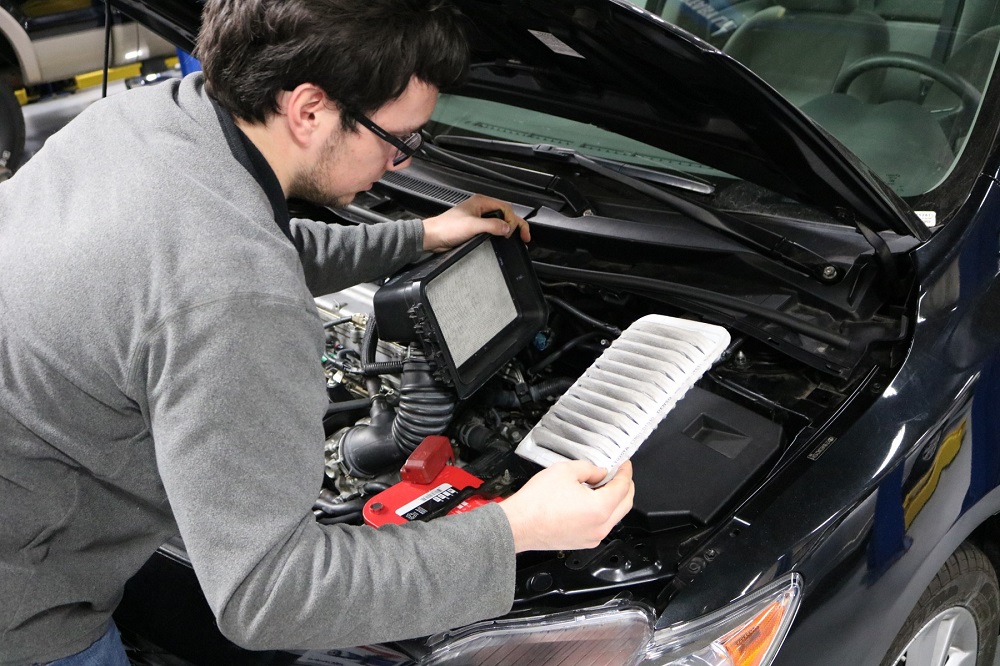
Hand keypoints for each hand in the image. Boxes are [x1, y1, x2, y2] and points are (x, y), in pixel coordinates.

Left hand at [422, 194, 529, 251]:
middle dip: (516, 224)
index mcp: (481, 202)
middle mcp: (480, 208)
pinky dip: (501, 233)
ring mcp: (478, 218)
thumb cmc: (446, 227)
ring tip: (517, 238)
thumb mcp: (472, 226)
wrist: (433, 237)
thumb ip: (492, 226)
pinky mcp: (475, 228)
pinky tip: (504, 239)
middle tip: (525, 236)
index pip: (506, 208)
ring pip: (500, 221)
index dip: (514, 220)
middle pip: (505, 214)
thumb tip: (507, 228)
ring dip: (509, 229)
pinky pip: (493, 229)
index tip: (516, 232)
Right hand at [499, 461, 633, 552]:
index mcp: (600, 508)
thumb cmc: (537, 502)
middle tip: (620, 474)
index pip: (623, 487)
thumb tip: (600, 473)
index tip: (624, 465)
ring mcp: (592, 538)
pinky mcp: (582, 542)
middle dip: (626, 486)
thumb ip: (589, 469)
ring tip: (603, 485)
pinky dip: (603, 512)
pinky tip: (591, 500)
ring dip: (614, 500)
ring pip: (614, 516)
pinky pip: (601, 526)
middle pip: (625, 504)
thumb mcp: (565, 471)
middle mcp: (600, 527)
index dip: (625, 472)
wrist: (518, 524)